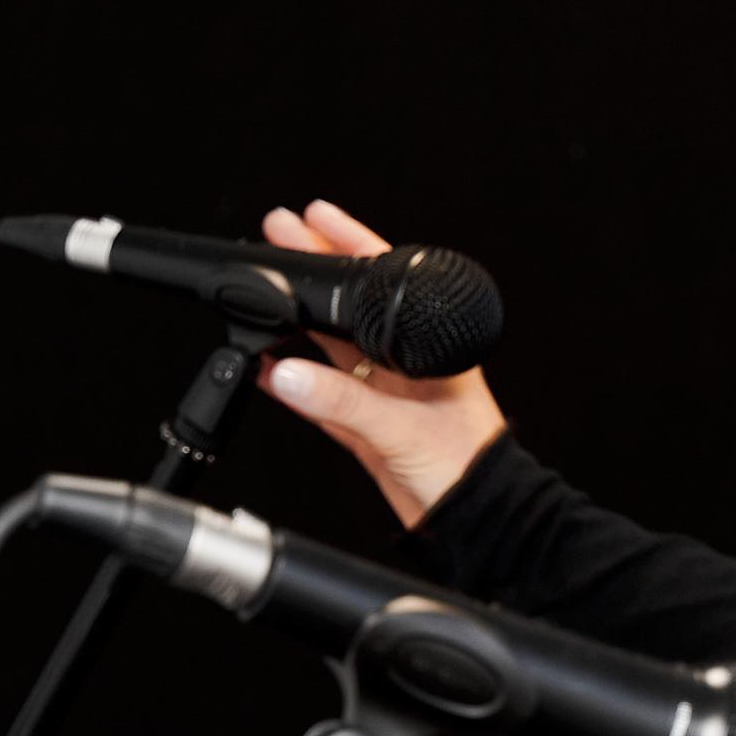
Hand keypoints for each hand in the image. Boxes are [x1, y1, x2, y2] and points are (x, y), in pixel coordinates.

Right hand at [253, 199, 510, 528]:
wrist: (474, 520)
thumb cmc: (469, 467)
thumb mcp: (402, 428)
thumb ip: (342, 402)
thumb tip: (286, 374)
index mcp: (426, 344)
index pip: (382, 281)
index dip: (347, 243)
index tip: (312, 216)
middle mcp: (402, 360)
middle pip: (348, 305)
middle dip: (311, 272)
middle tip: (275, 235)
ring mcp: (383, 389)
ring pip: (329, 344)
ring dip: (295, 322)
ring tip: (260, 294)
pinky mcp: (365, 422)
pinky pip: (319, 392)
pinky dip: (292, 379)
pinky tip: (266, 366)